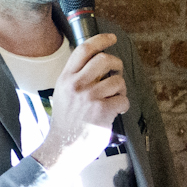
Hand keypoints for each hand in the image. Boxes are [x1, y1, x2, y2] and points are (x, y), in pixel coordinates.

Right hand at [31, 33, 128, 173]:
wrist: (63, 147)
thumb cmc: (66, 122)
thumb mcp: (63, 94)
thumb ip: (76, 78)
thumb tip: (96, 63)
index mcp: (65, 78)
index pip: (84, 49)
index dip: (101, 40)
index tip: (112, 38)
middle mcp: (76, 85)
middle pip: (104, 59)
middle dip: (116, 64)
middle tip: (116, 72)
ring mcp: (90, 97)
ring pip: (117, 80)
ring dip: (121, 89)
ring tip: (114, 98)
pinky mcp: (102, 110)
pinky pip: (123, 99)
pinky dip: (123, 105)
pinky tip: (115, 112)